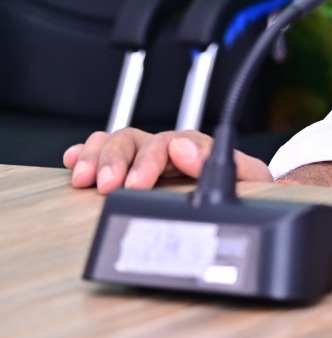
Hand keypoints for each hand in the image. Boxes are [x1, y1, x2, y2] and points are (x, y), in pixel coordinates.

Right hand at [63, 129, 272, 192]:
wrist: (240, 196)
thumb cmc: (242, 188)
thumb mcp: (250, 179)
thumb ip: (235, 165)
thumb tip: (189, 151)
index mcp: (197, 149)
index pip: (175, 142)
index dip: (157, 158)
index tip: (143, 178)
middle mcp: (168, 149)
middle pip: (138, 141)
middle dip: (120, 161)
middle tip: (111, 186)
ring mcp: (145, 156)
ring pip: (118, 143)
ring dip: (99, 158)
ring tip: (87, 179)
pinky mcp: (127, 168)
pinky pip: (102, 151)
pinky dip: (85, 154)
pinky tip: (74, 162)